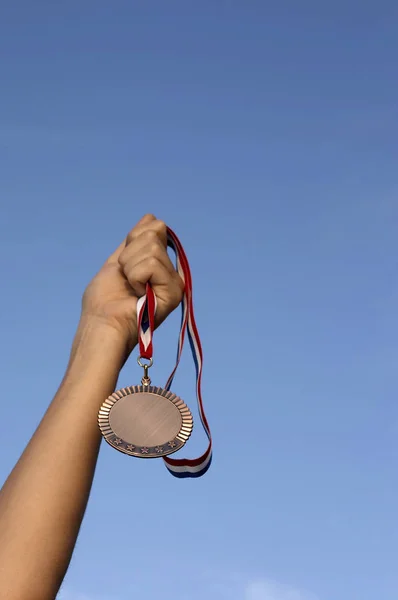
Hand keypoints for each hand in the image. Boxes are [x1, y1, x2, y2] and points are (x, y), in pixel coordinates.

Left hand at [81, 214, 183, 354]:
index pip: (154, 228)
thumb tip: (151, 218)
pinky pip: (151, 263)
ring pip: (152, 247)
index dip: (133, 240)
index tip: (124, 263)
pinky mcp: (175, 290)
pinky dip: (135, 276)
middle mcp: (171, 271)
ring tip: (130, 287)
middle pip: (154, 232)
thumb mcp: (118, 261)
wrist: (103, 324)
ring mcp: (174, 281)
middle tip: (126, 278)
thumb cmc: (104, 301)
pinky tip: (137, 293)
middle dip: (129, 254)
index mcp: (158, 264)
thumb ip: (134, 241)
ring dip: (130, 267)